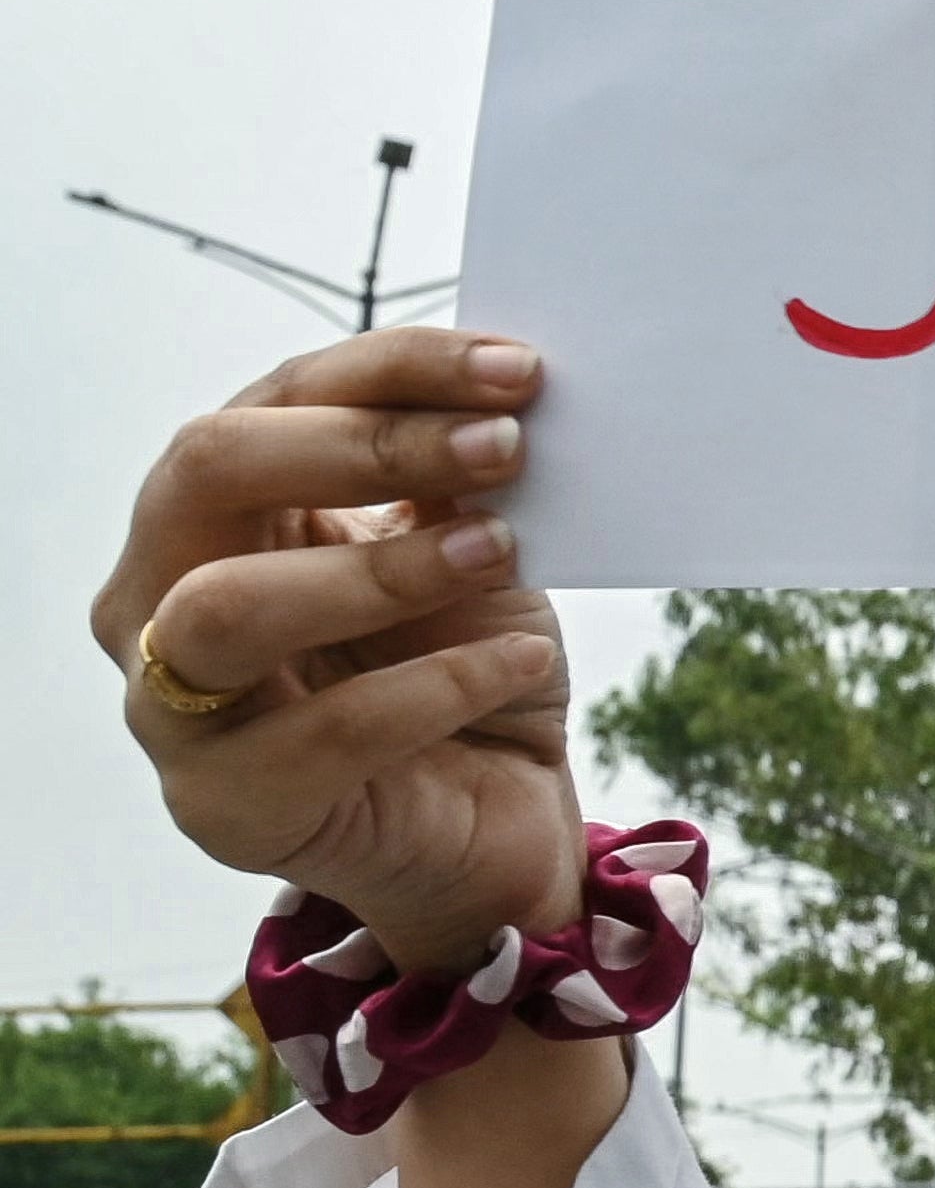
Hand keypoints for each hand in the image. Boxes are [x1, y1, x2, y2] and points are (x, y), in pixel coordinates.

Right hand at [90, 329, 579, 968]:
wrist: (497, 818)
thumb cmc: (461, 665)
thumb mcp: (470, 553)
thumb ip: (453, 482)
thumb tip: (491, 400)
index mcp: (213, 512)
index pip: (275, 398)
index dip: (394, 369)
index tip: (522, 371)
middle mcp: (159, 596)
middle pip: (208, 469)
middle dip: (363, 444)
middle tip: (506, 448)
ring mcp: (170, 707)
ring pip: (224, 609)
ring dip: (379, 569)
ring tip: (498, 550)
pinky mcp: (223, 806)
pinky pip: (321, 734)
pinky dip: (437, 684)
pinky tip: (521, 659)